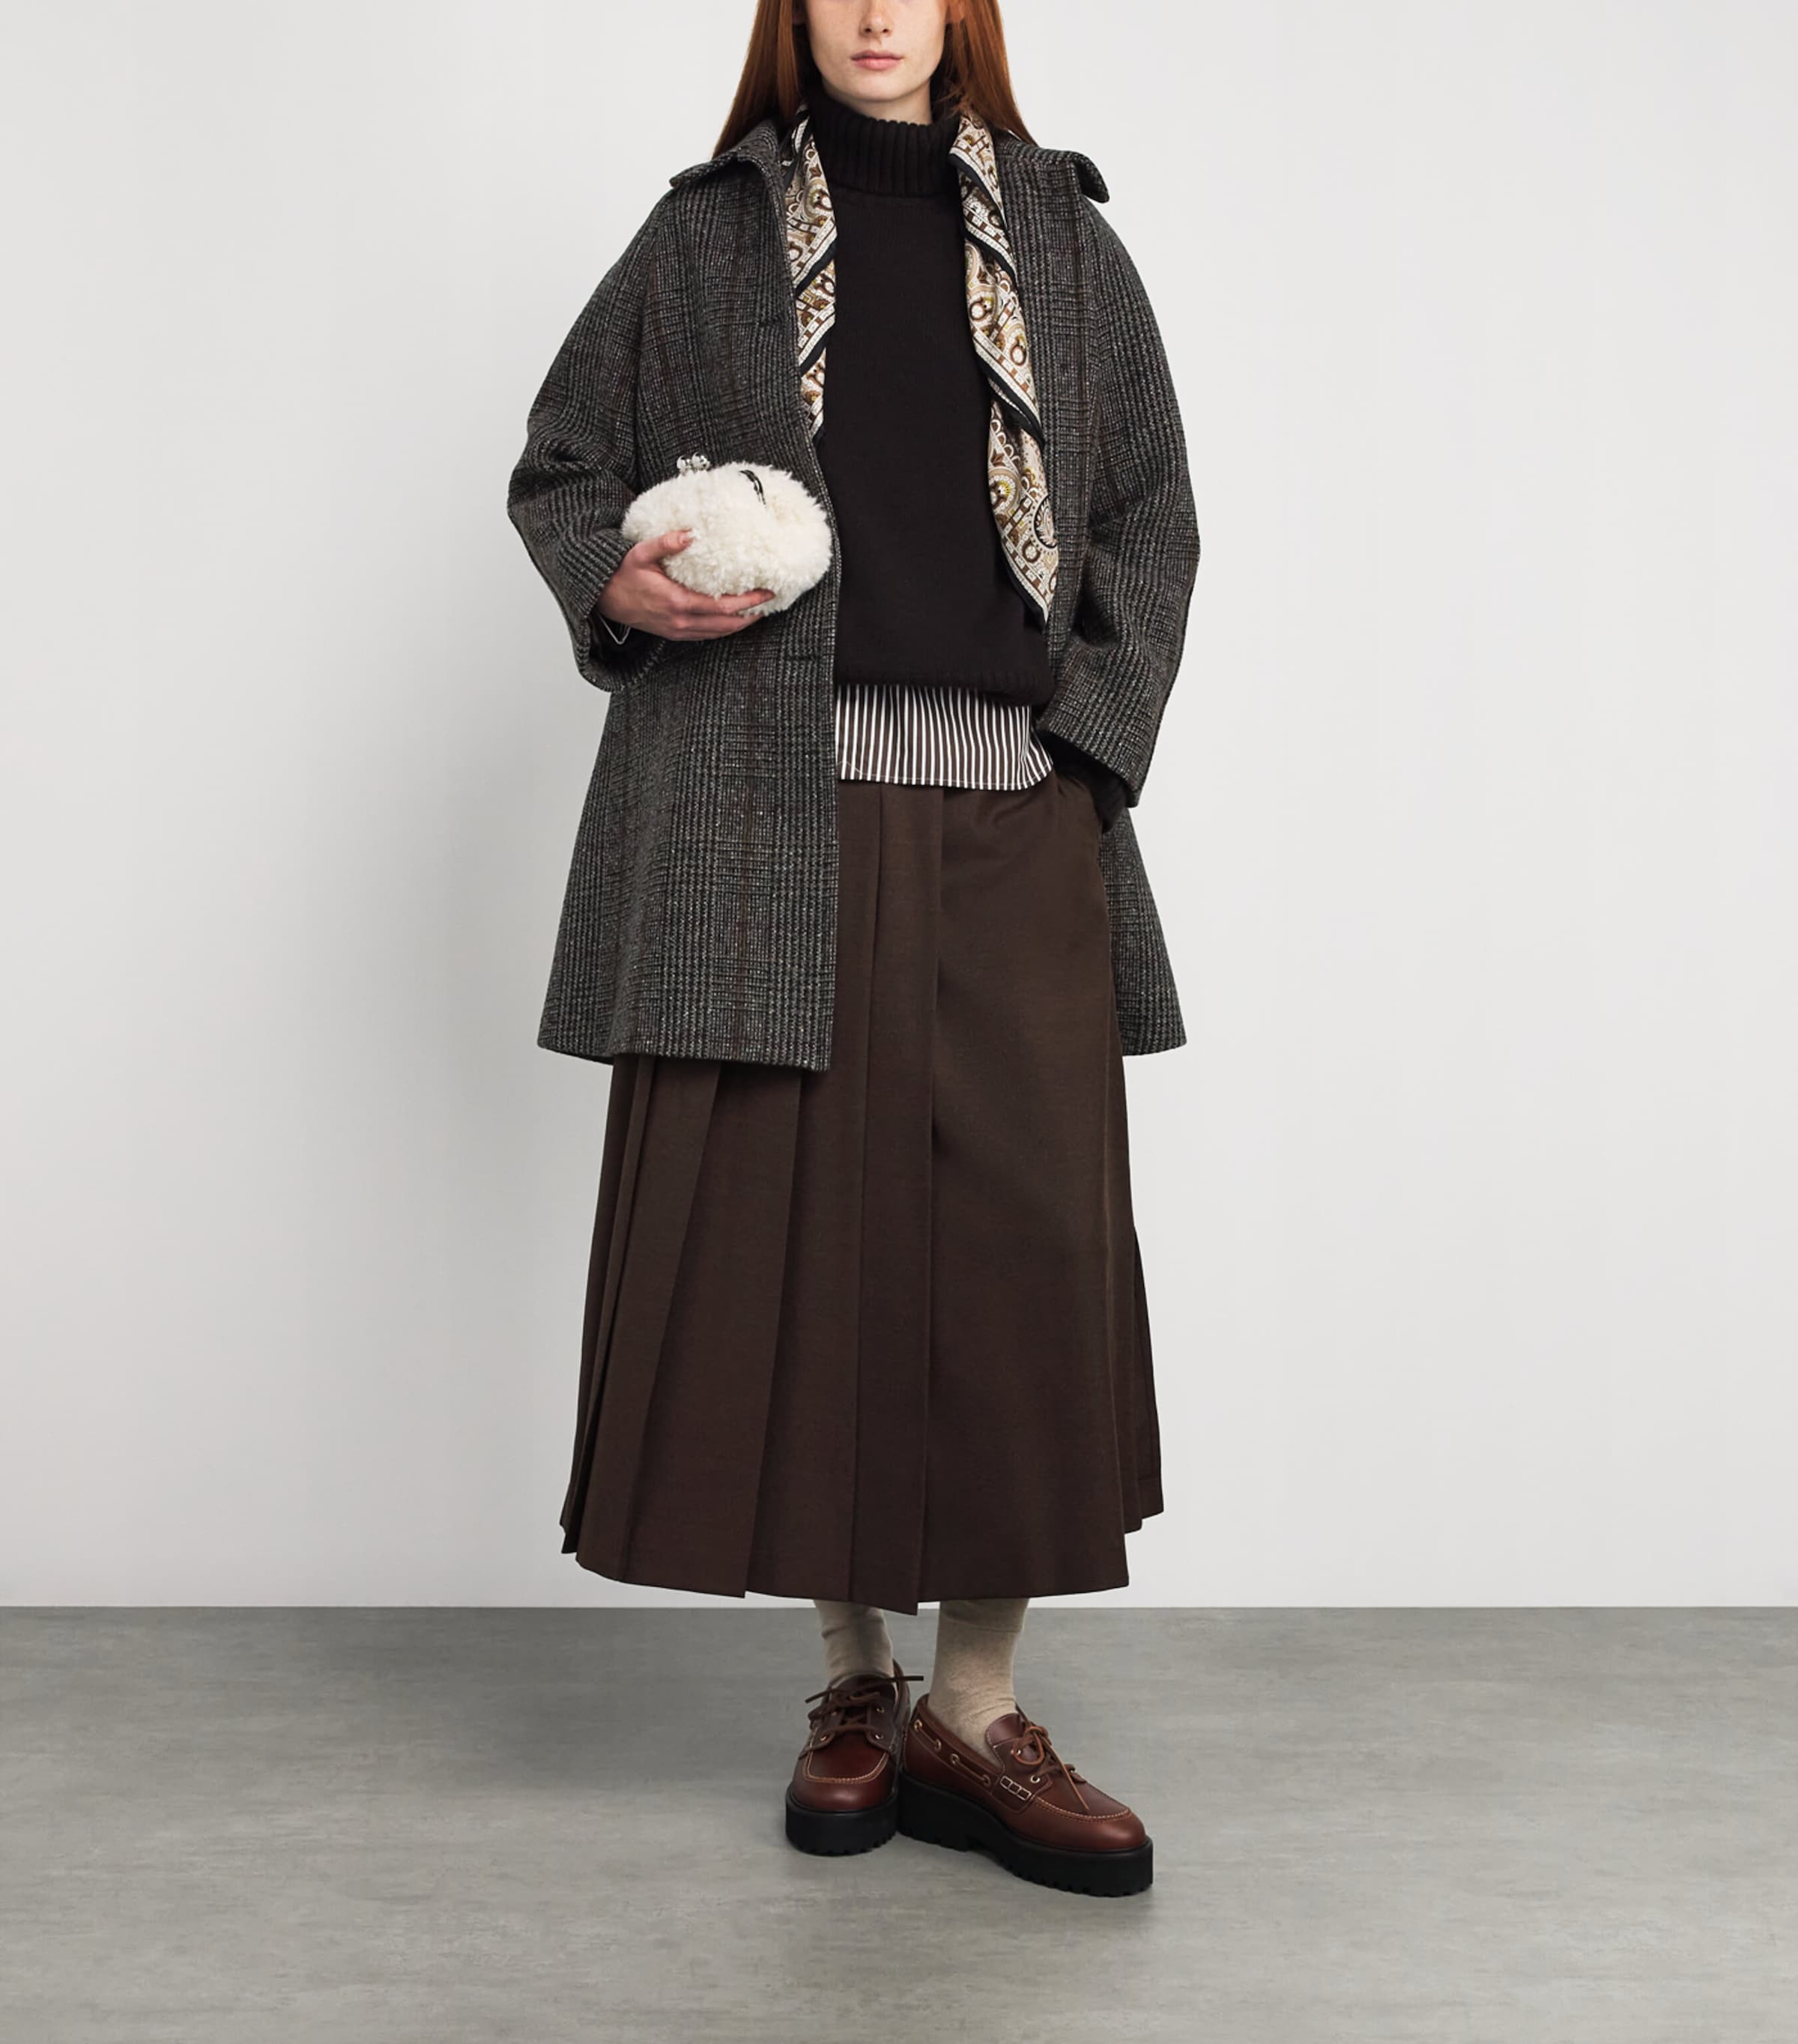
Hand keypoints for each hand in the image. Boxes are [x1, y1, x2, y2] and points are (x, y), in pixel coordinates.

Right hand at [596, 529, 774, 639]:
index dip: (748, 601)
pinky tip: (734, 621)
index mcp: (677, 601)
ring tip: (758, 612)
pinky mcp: (675, 634)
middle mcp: (681, 621)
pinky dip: (724, 630)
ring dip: (740, 624)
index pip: (723, 606)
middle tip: (770, 602)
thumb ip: (665, 543)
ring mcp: (679, 631)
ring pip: (719, 633)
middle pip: (726, 624)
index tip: (766, 592)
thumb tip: (689, 534)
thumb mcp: (640, 554)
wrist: (604, 600)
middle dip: (751, 614)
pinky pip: (707, 636)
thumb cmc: (622, 576)